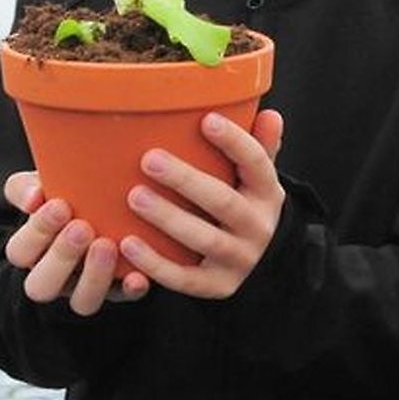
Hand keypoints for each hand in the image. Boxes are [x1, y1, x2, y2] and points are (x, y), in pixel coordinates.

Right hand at [2, 174, 148, 314]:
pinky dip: (130, 288)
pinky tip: (138, 275)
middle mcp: (57, 276)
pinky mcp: (121, 290)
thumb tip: (33, 197)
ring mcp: (89, 287)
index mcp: (34, 251)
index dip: (36, 233)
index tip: (60, 205)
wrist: (119, 202)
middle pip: (42, 286)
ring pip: (82, 302)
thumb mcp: (45, 185)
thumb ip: (28, 187)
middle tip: (82, 227)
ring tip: (108, 244)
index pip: (20, 252)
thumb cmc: (72, 193)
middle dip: (61, 257)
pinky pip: (124, 297)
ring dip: (94, 276)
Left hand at [118, 109, 285, 299]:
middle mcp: (258, 227)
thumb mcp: (257, 180)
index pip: (256, 164)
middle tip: (149, 159)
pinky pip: (185, 277)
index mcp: (266, 193)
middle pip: (224, 202)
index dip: (234, 142)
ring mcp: (239, 258)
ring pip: (204, 239)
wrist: (258, 263)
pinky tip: (128, 243)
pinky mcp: (217, 285)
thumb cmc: (244, 206)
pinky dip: (156, 263)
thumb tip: (270, 114)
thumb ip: (260, 148)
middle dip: (186, 180)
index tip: (206, 120)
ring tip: (134, 197)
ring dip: (169, 218)